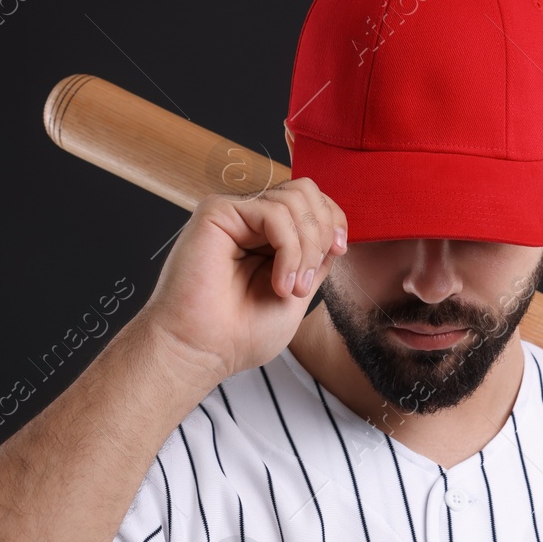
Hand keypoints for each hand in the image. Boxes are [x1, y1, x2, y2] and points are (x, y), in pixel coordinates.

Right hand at [140, 178, 347, 379]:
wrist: (203, 350)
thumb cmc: (241, 333)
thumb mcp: (298, 292)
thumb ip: (316, 258)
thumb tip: (336, 231)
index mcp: (267, 235)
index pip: (311, 201)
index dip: (333, 220)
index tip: (339, 250)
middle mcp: (250, 219)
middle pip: (306, 191)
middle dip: (322, 232)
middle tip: (308, 279)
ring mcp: (233, 213)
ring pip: (294, 199)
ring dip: (306, 249)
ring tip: (291, 288)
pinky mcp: (216, 212)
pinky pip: (273, 213)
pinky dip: (289, 250)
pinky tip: (279, 283)